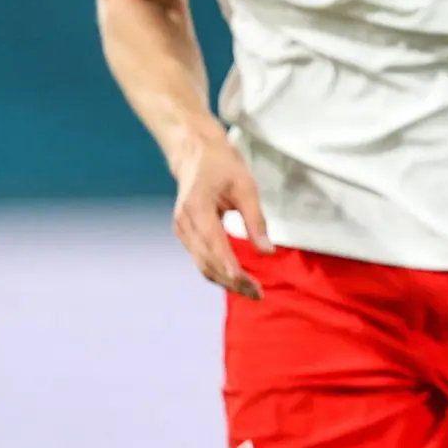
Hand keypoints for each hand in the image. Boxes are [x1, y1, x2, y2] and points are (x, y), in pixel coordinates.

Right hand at [172, 125, 270, 298]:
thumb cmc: (223, 165)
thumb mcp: (246, 186)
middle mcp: (183, 222)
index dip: (231, 267)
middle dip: (232, 281)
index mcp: (197, 208)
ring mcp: (180, 229)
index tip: (249, 284)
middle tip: (258, 294)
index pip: (214, 245)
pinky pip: (200, 258)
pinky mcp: (183, 233)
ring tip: (250, 291)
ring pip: (202, 264)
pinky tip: (235, 278)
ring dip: (225, 280)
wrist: (195, 153)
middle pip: (207, 262)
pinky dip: (217, 271)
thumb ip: (256, 220)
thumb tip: (267, 252)